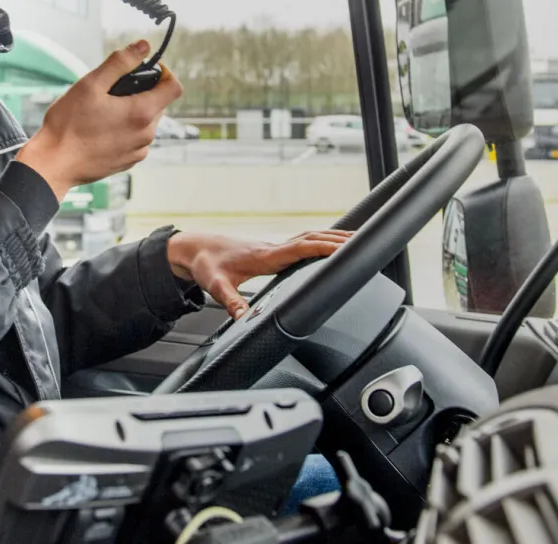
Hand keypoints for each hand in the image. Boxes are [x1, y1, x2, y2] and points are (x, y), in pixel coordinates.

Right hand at [15, 40, 182, 197]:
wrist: (54, 163)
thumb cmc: (69, 124)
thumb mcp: (91, 84)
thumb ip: (120, 62)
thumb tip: (143, 46)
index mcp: (142, 113)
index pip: (174, 88)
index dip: (164, 73)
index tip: (144, 70)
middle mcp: (146, 134)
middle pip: (159, 103)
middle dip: (142, 92)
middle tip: (113, 90)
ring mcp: (138, 151)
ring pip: (147, 122)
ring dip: (133, 111)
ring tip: (104, 111)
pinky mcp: (128, 161)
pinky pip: (136, 138)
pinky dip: (126, 129)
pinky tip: (101, 129)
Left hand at [167, 230, 354, 319]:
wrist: (193, 249)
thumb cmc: (206, 265)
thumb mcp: (216, 286)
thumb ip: (231, 302)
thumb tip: (244, 319)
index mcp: (264, 256)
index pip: (300, 248)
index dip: (323, 247)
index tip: (345, 248)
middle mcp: (272, 248)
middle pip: (312, 238)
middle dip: (338, 239)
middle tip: (364, 240)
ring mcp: (273, 248)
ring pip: (308, 237)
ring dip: (331, 237)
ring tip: (356, 240)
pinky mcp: (272, 251)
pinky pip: (301, 242)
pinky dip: (319, 241)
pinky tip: (328, 246)